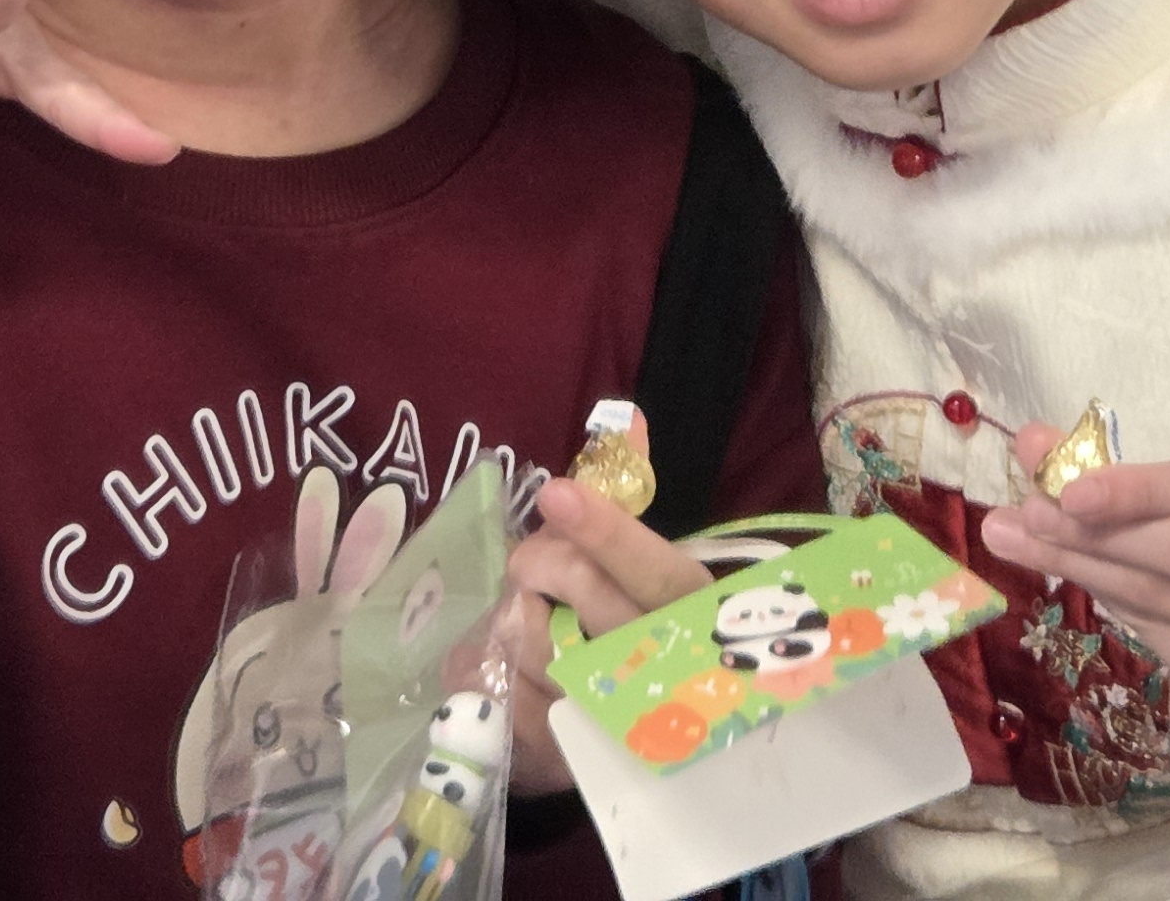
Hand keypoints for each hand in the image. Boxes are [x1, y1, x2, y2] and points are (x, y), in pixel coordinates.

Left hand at [498, 427, 713, 791]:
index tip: (556, 496)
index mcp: (684, 604)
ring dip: (512, 616)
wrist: (619, 736)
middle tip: (531, 568)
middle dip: (539, 562)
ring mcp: (606, 714)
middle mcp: (655, 663)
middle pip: (579, 589)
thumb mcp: (638, 563)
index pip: (650, 566)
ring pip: (529, 634)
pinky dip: (485, 661)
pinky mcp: (558, 751)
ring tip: (530, 623)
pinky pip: (495, 684)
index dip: (604, 531)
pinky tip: (506, 664)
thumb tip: (626, 418)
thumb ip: (628, 489)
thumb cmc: (628, 626)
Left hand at [977, 441, 1169, 827]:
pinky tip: (1077, 584)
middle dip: (1098, 529)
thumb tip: (1034, 441)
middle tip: (1023, 515)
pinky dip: (1113, 605)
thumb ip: (1131, 479)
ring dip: (1088, 566)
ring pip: (1168, 591)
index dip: (1137, 486)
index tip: (1063, 485)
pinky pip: (1164, 633)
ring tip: (1021, 542)